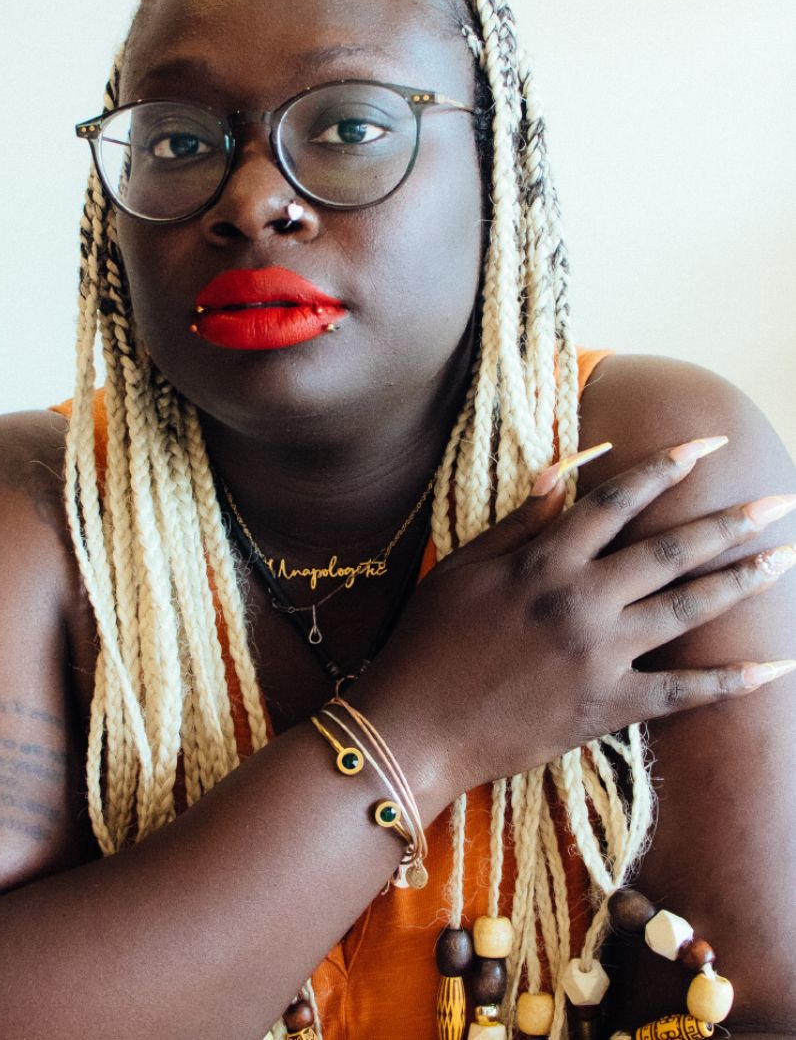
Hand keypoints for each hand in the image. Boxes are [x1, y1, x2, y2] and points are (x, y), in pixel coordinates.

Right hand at [352, 438, 795, 797]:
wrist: (414, 726)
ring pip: (687, 611)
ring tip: (784, 560)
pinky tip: (774, 667)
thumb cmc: (427, 642)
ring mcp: (599, 656)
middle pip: (669, 551)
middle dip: (729, 524)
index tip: (706, 446)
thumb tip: (559, 474)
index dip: (664, 470)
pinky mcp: (607, 707)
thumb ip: (517, 524)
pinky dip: (730, 682)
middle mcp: (579, 602)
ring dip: (742, 582)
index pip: (615, 502)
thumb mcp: (462, 570)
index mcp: (542, 563)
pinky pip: (682, 692)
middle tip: (778, 505)